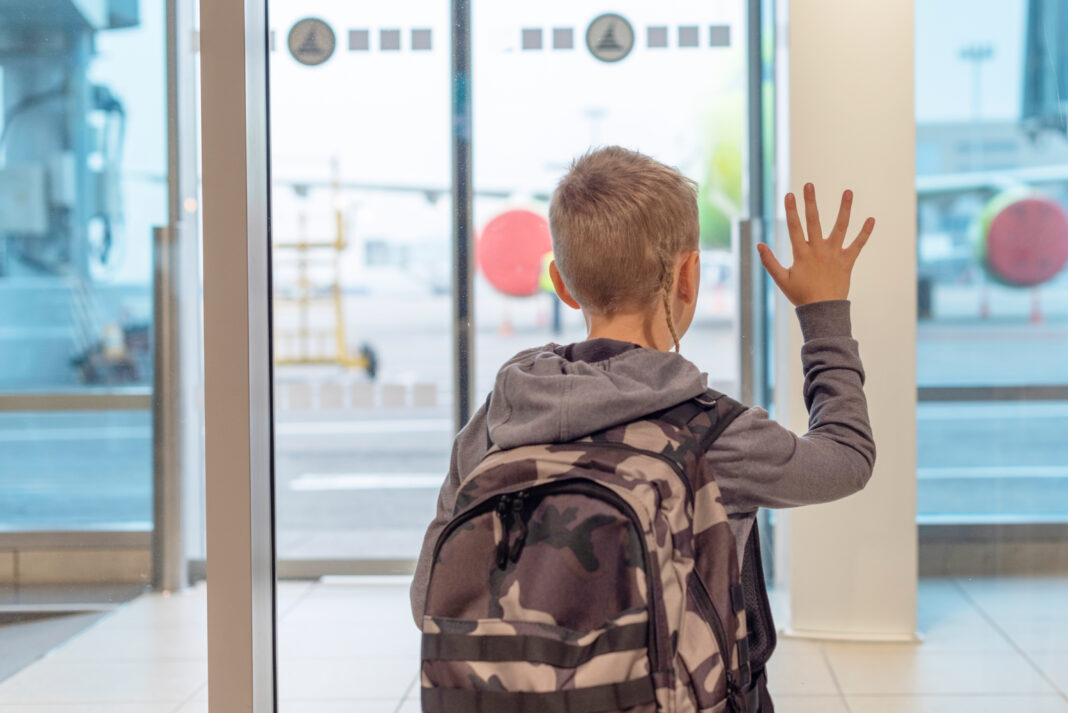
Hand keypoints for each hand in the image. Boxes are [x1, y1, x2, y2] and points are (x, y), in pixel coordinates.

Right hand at [757, 183, 874, 305]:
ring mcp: (834, 254)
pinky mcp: (847, 261)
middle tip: (809, 185)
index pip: (794, 227)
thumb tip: (758, 245)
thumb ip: (769, 261)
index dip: (791, 210)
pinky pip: (858, 245)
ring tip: (848, 191)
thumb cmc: (801, 295)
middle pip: (814, 222)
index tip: (789, 195)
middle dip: (810, 202)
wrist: (822, 311)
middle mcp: (818, 250)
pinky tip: (871, 219)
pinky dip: (865, 233)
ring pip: (840, 227)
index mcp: (801, 254)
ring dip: (844, 209)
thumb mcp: (781, 279)